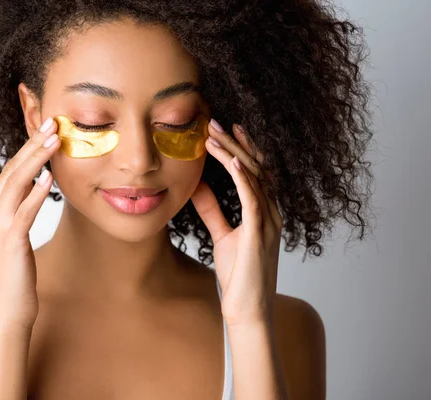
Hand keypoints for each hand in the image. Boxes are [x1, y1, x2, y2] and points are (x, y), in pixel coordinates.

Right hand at [0, 108, 59, 330]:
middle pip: (5, 169)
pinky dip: (36, 193)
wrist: (6, 313)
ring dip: (34, 159)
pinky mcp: (12, 243)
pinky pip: (24, 212)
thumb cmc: (11, 277)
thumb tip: (35, 187)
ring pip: (15, 184)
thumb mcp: (10, 240)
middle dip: (25, 142)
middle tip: (46, 120)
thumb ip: (16, 213)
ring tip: (53, 138)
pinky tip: (49, 178)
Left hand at [191, 122, 282, 327]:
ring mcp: (269, 222)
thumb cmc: (238, 274)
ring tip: (214, 135)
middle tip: (214, 123)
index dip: (242, 149)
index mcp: (264, 212)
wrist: (246, 309)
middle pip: (256, 168)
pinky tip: (234, 161)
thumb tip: (196, 186)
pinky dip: (245, 179)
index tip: (224, 131)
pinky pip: (254, 200)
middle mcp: (271, 212)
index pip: (255, 172)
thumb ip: (212, 210)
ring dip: (234, 154)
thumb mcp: (222, 234)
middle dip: (235, 144)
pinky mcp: (260, 234)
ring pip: (255, 178)